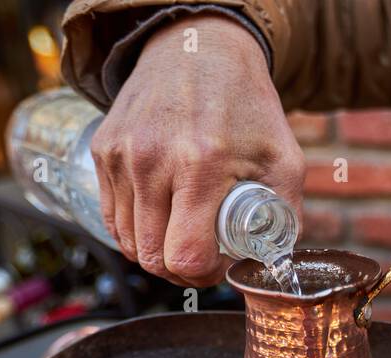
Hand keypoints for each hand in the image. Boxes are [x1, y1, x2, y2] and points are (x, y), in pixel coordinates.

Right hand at [90, 14, 305, 285]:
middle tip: (201, 259)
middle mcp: (153, 160)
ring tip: (181, 237)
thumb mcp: (283, 158)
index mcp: (202, 164)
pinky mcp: (103, 151)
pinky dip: (133, 230)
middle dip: (180, 271)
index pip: (185, 256)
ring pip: (127, 243)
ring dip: (154, 252)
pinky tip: (159, 219)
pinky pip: (111, 217)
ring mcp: (122, 155)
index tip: (218, 265)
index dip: (203, 275)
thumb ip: (287, 216)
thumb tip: (275, 264)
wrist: (197, 49)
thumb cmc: (245, 106)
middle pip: (151, 258)